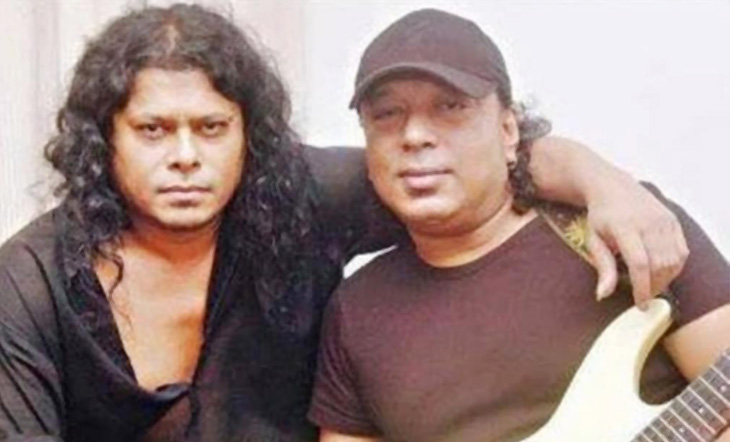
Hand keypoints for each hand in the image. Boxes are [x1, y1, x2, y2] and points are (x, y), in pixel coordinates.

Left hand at [585, 173, 688, 306]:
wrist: (613, 187)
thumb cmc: (601, 216)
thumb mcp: (594, 240)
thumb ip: (603, 267)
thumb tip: (603, 295)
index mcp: (625, 227)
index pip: (639, 263)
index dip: (642, 287)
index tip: (640, 304)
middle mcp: (648, 222)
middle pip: (659, 264)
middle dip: (653, 286)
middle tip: (643, 296)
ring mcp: (664, 220)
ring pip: (674, 260)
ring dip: (665, 279)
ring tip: (651, 285)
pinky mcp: (673, 221)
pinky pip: (682, 251)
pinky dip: (675, 267)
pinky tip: (662, 272)